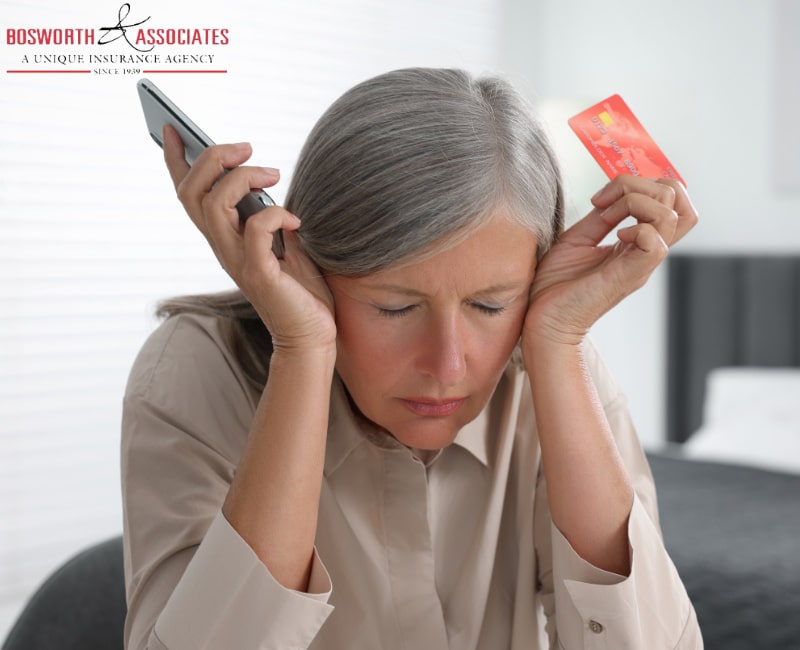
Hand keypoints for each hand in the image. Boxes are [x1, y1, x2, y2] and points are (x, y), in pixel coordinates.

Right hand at [162, 125, 335, 353]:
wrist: (311, 335)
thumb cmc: (300, 290)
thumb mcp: (283, 242)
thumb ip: (269, 216)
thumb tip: (267, 180)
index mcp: (224, 238)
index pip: (188, 195)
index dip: (175, 161)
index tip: (171, 128)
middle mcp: (223, 248)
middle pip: (193, 193)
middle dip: (213, 158)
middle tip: (247, 148)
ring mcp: (237, 262)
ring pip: (215, 205)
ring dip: (243, 179)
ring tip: (273, 174)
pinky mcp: (259, 275)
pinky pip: (254, 232)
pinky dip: (274, 215)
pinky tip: (295, 222)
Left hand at [523, 176, 697, 347]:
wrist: (541, 319)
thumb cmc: (554, 286)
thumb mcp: (578, 238)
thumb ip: (601, 216)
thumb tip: (614, 193)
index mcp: (636, 243)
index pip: (671, 202)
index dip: (643, 183)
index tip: (603, 197)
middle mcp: (645, 252)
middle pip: (680, 203)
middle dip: (642, 185)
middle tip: (604, 201)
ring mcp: (641, 264)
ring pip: (672, 216)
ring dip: (635, 202)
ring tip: (607, 217)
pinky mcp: (630, 276)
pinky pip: (656, 242)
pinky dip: (636, 228)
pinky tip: (614, 237)